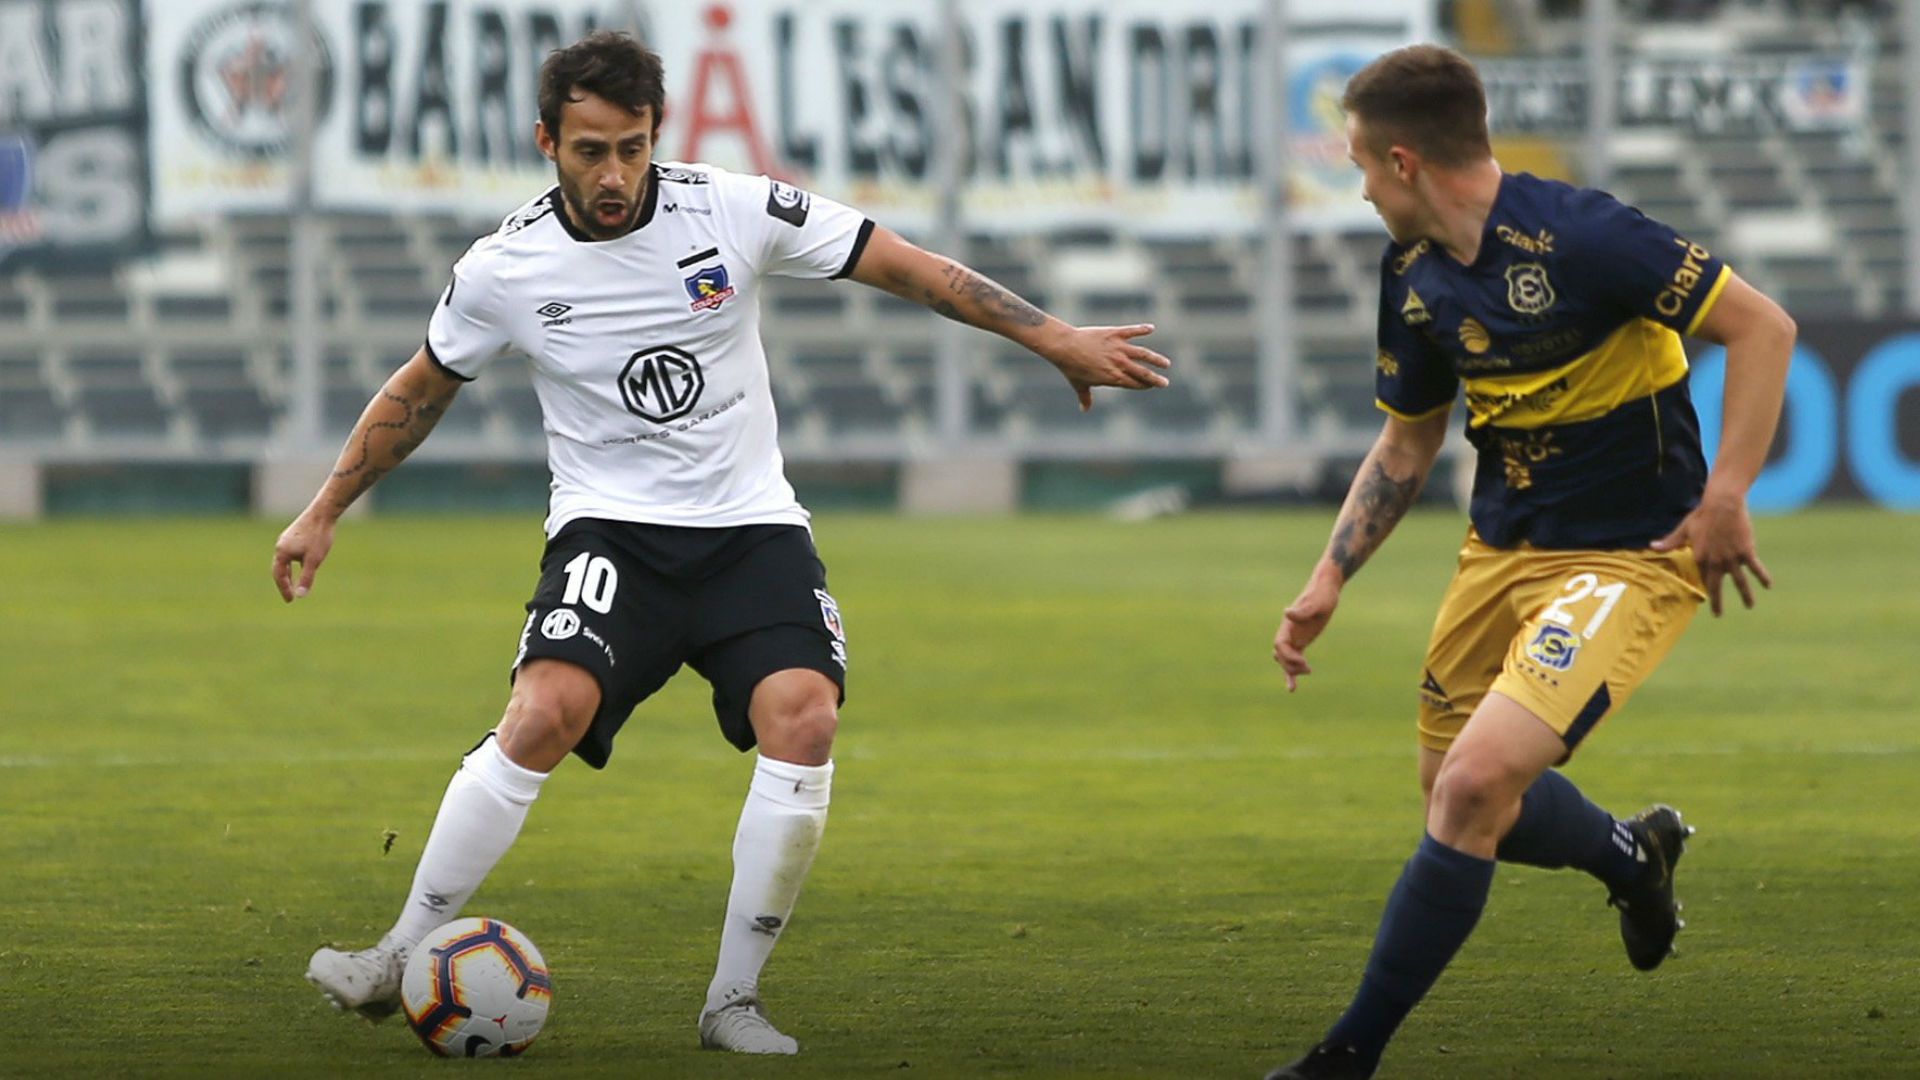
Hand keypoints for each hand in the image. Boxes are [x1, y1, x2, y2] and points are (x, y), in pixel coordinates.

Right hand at [272, 509, 336, 602]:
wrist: (323, 512)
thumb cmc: (318, 536)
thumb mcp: (314, 561)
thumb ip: (306, 578)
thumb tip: (301, 595)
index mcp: (282, 552)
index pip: (279, 576)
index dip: (284, 589)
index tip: (290, 600)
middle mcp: (280, 545)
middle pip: (278, 568)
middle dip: (284, 583)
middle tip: (290, 595)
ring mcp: (286, 538)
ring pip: (284, 560)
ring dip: (287, 573)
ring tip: (292, 583)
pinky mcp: (294, 534)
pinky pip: (290, 553)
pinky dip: (292, 563)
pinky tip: (301, 564)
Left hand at [1042, 324, 1170, 410]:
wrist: (1065, 346)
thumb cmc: (1071, 367)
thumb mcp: (1079, 384)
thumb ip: (1085, 397)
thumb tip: (1084, 409)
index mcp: (1113, 377)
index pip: (1134, 384)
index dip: (1144, 386)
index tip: (1151, 386)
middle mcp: (1119, 363)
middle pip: (1143, 373)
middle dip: (1156, 379)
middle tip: (1165, 383)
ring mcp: (1118, 348)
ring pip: (1143, 354)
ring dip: (1156, 359)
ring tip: (1165, 363)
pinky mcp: (1115, 334)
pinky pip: (1132, 331)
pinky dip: (1142, 329)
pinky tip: (1151, 328)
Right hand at [1274, 568, 1341, 691]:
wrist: (1325, 588)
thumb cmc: (1322, 594)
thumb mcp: (1316, 602)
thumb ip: (1303, 610)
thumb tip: (1286, 612)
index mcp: (1289, 624)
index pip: (1280, 645)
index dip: (1288, 656)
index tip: (1303, 661)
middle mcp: (1288, 632)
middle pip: (1281, 655)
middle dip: (1291, 665)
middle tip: (1309, 669)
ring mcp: (1294, 637)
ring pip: (1285, 660)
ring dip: (1292, 670)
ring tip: (1309, 672)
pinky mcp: (1302, 641)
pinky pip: (1294, 659)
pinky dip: (1293, 672)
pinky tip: (1292, 687)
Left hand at [1651, 489, 1772, 615]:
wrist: (1722, 504)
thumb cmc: (1702, 515)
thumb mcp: (1684, 529)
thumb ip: (1670, 542)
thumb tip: (1652, 547)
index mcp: (1699, 558)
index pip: (1701, 577)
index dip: (1704, 587)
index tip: (1706, 596)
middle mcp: (1715, 562)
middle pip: (1717, 586)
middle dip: (1717, 603)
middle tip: (1718, 615)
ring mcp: (1732, 558)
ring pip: (1739, 582)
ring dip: (1745, 595)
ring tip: (1749, 606)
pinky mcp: (1746, 552)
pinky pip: (1755, 568)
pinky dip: (1762, 577)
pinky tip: (1768, 586)